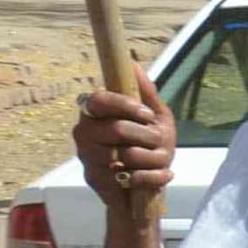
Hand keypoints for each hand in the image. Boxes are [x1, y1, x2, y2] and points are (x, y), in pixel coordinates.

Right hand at [74, 73, 178, 211]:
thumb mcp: (155, 117)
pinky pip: (131, 177)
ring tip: (162, 160)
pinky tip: (162, 175)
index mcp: (95, 113)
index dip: (125, 105)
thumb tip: (132, 62)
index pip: (99, 100)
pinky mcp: (96, 180)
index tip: (147, 114)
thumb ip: (145, 93)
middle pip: (117, 129)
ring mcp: (87, 157)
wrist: (147, 185)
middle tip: (159, 141)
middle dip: (148, 136)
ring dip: (155, 158)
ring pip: (126, 155)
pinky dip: (155, 177)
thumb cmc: (149, 146)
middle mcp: (85, 133)